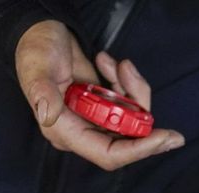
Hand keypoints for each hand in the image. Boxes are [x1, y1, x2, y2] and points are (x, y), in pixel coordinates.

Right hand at [16, 21, 184, 170]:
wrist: (42, 32)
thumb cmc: (35, 51)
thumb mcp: (36, 68)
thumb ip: (42, 93)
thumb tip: (48, 115)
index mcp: (64, 131)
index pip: (108, 154)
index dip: (138, 150)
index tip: (163, 137)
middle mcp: (82, 130)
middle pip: (128, 139)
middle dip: (141, 114)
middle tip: (144, 91)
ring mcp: (95, 118)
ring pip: (132, 118)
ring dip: (133, 90)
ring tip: (119, 64)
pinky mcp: (105, 105)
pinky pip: (128, 102)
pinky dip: (126, 82)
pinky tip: (108, 62)